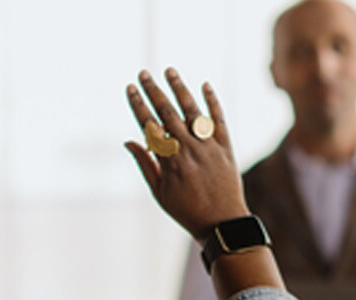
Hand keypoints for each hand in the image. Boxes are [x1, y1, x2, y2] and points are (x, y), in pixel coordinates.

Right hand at [123, 68, 248, 240]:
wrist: (222, 223)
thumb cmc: (186, 211)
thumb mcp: (159, 192)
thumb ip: (144, 164)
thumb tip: (128, 140)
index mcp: (169, 160)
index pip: (149, 125)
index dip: (138, 105)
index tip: (129, 88)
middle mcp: (188, 149)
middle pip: (168, 113)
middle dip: (153, 91)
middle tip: (143, 73)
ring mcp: (209, 146)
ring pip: (192, 111)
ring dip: (180, 89)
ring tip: (169, 71)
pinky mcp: (226, 147)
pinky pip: (219, 120)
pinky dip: (213, 102)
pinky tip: (205, 85)